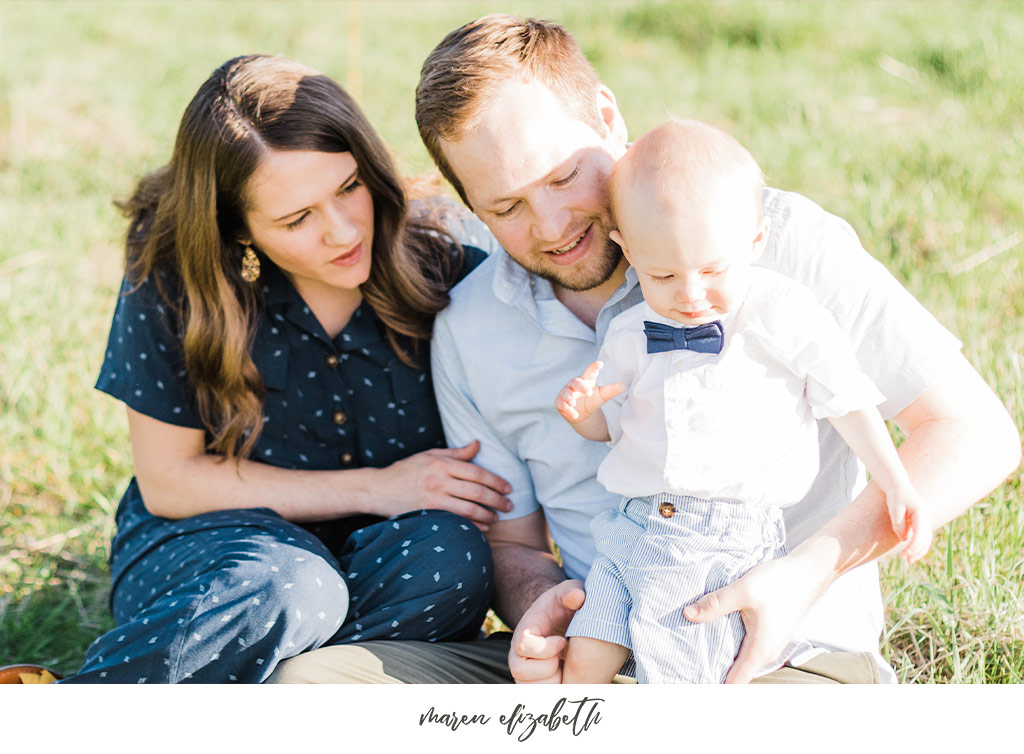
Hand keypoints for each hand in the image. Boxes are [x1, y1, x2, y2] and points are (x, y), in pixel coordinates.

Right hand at [371, 440, 512, 528]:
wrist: (378, 489)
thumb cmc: (405, 470)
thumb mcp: (429, 455)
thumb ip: (456, 453)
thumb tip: (478, 444)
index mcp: (441, 463)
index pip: (476, 472)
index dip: (496, 480)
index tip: (508, 487)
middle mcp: (439, 479)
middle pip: (477, 491)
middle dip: (497, 499)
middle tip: (510, 505)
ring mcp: (433, 498)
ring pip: (469, 508)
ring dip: (488, 513)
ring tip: (498, 516)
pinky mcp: (427, 513)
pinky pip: (456, 520)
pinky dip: (473, 525)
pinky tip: (483, 526)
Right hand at [509, 580, 585, 683]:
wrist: (558, 623)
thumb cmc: (562, 608)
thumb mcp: (567, 594)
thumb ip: (572, 591)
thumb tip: (578, 596)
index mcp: (524, 633)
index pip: (524, 646)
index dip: (546, 647)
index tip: (563, 640)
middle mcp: (517, 656)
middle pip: (521, 674)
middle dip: (550, 667)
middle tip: (563, 657)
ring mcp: (524, 674)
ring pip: (532, 690)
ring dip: (554, 682)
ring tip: (564, 667)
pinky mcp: (533, 687)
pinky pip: (542, 699)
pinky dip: (557, 693)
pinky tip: (566, 678)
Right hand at [554, 361, 623, 423]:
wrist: (581, 414)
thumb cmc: (591, 400)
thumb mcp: (602, 396)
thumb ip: (610, 391)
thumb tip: (623, 386)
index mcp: (586, 380)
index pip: (590, 372)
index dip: (594, 367)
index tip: (600, 363)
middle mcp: (574, 384)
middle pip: (576, 382)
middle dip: (581, 387)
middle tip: (589, 392)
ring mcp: (566, 393)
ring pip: (566, 393)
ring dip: (569, 398)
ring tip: (573, 403)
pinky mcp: (560, 402)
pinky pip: (561, 405)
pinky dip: (567, 410)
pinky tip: (574, 415)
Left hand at [683, 555, 823, 683]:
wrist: (809, 571)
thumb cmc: (780, 582)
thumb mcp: (743, 590)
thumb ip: (716, 604)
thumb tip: (688, 614)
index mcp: (759, 650)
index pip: (734, 683)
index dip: (713, 685)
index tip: (692, 681)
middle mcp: (766, 652)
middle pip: (736, 674)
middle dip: (713, 672)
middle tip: (686, 666)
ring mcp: (769, 644)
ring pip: (741, 660)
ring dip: (722, 657)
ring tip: (696, 651)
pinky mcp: (769, 633)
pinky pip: (746, 648)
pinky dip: (731, 646)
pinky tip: (716, 634)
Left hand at [886, 483, 931, 562]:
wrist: (900, 488)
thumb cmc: (896, 497)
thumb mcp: (894, 509)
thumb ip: (899, 524)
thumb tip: (904, 539)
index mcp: (921, 513)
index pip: (920, 533)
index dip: (914, 545)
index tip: (906, 553)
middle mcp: (926, 518)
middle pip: (925, 538)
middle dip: (916, 550)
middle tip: (905, 559)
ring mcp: (925, 521)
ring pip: (925, 540)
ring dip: (918, 550)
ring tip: (908, 560)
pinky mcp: (920, 524)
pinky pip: (921, 537)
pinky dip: (917, 546)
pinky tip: (910, 554)